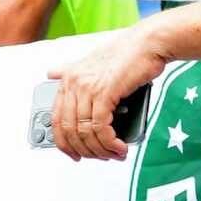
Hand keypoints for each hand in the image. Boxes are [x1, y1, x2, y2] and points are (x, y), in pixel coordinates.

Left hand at [47, 25, 167, 161]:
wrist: (149, 43)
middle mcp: (73, 83)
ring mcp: (87, 88)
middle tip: (102, 156)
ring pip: (85, 133)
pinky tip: (119, 147)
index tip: (76, 154)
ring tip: (115, 154)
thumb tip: (51, 73)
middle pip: (70, 130)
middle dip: (86, 150)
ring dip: (101, 149)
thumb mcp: (93, 61)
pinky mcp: (104, 93)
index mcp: (68, 78)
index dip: (65, 143)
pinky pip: (100, 128)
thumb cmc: (128, 52)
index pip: (57, 120)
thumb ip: (72, 70)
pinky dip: (110, 143)